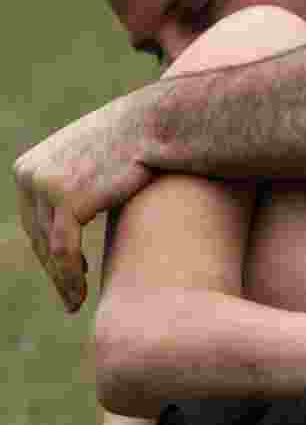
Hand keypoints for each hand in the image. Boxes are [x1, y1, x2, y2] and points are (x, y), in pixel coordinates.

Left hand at [13, 93, 152, 311]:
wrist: (157, 123)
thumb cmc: (138, 139)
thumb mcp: (95, 159)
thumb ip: (82, 180)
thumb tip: (87, 202)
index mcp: (31, 165)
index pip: (33, 220)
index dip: (49, 251)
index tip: (68, 273)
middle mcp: (29, 174)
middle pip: (37, 235)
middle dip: (54, 270)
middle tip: (70, 295)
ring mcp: (45, 186)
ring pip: (48, 248)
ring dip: (61, 280)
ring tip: (75, 302)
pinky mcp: (67, 201)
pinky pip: (63, 251)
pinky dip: (70, 277)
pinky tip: (80, 294)